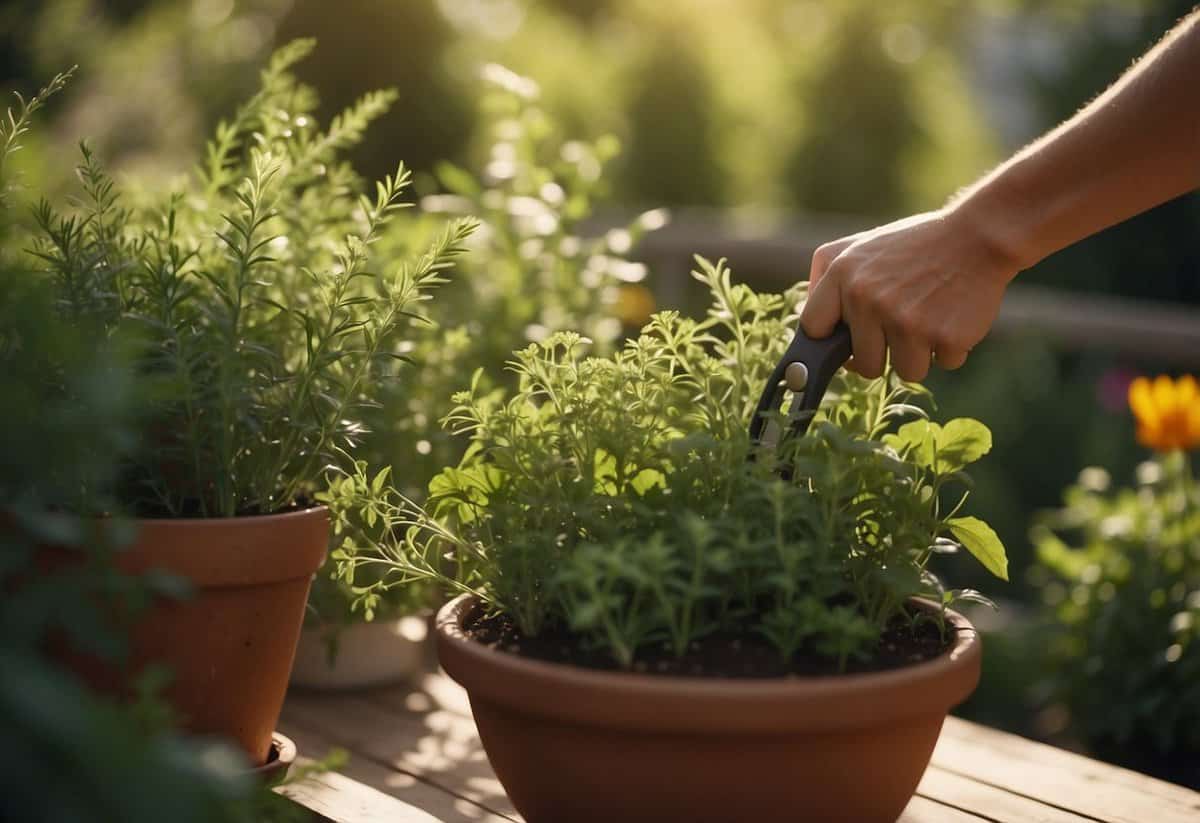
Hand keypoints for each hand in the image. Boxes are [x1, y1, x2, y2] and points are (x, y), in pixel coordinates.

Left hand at [799, 208, 1018, 381]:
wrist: (977, 236)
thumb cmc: (915, 245)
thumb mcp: (861, 246)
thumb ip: (826, 278)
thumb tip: (803, 321)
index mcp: (843, 275)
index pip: (813, 328)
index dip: (830, 338)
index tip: (843, 337)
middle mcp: (868, 299)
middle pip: (864, 366)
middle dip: (883, 354)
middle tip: (901, 325)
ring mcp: (906, 320)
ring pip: (905, 372)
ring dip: (920, 354)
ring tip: (929, 317)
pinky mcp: (944, 336)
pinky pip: (943, 365)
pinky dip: (950, 348)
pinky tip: (953, 315)